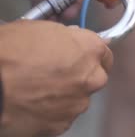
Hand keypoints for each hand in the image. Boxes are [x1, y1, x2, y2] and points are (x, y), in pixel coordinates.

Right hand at [0, 20, 112, 136]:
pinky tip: (33, 105)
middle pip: (96, 77)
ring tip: (38, 90)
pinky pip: (62, 116)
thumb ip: (66, 37)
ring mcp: (78, 103)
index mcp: (90, 49)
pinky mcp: (62, 125)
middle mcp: (92, 77)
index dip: (90, 55)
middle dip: (81, 76)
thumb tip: (72, 41)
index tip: (81, 56)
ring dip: (66, 95)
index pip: (104, 53)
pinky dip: (52, 112)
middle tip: (57, 74)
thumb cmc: (10, 51)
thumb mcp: (40, 29)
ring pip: (79, 99)